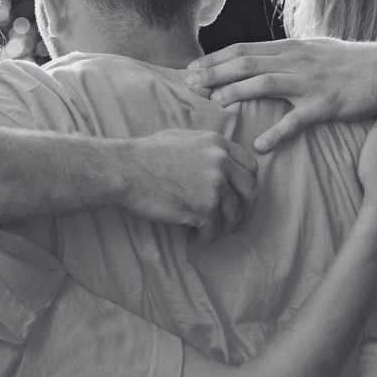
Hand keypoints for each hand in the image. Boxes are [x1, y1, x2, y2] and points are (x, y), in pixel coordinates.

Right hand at [123, 129, 257, 241]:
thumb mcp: (181, 138)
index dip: (247, 184)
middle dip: (245, 209)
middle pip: (251, 192)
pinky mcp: (204, 208)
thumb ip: (206, 148)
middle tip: (233, 221)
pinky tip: (193, 238)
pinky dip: (205, 238)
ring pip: (234, 214)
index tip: (239, 196)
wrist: (125, 170)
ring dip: (222, 228)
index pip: (250, 166)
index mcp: (217, 144)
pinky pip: (214, 230)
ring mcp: (214, 186)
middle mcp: (221, 162)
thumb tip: (220, 160)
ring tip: (205, 232)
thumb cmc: (145, 155)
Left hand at [185, 39, 376, 152]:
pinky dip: (276, 133)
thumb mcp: (315, 50)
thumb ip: (288, 54)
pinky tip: (259, 145)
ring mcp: (309, 82)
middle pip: (245, 63)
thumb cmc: (351, 63)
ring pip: (263, 84)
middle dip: (214, 73)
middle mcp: (295, 60)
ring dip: (235, 93)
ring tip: (214, 105)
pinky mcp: (325, 105)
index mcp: (290, 47)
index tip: (192, 69)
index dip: (214, 58)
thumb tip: (261, 59)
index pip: (243, 49)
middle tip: (189, 85)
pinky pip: (296, 120)